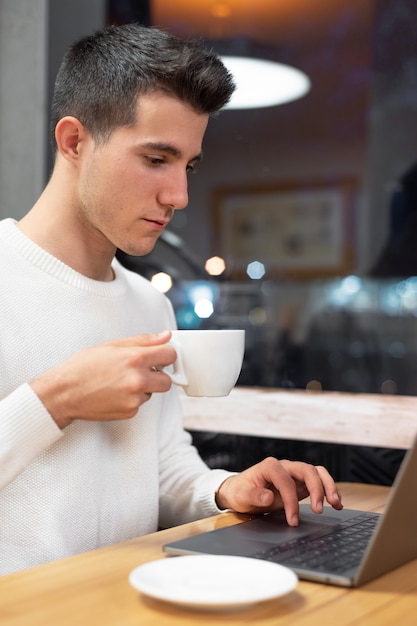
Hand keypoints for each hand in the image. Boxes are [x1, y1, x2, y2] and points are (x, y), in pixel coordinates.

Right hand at [30, 331, 175, 427]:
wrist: (64, 393)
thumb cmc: (83, 367)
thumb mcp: (112, 345)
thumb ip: (143, 341)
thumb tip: (165, 336)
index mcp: (135, 358)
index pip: (170, 355)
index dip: (165, 354)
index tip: (159, 356)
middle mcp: (138, 380)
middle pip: (167, 380)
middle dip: (158, 375)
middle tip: (142, 371)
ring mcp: (135, 398)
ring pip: (152, 392)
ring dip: (143, 387)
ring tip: (119, 381)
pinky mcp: (130, 412)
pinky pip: (140, 404)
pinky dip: (131, 399)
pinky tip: (115, 392)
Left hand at [215, 457, 342, 525]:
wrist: (240, 490)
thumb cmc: (240, 491)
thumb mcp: (242, 495)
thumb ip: (254, 496)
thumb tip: (269, 497)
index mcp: (270, 466)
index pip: (286, 480)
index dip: (291, 500)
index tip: (292, 519)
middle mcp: (285, 467)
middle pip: (307, 470)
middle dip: (316, 489)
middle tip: (319, 509)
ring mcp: (294, 473)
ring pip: (317, 473)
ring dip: (328, 486)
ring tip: (335, 503)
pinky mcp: (300, 483)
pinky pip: (318, 482)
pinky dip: (328, 490)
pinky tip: (336, 503)